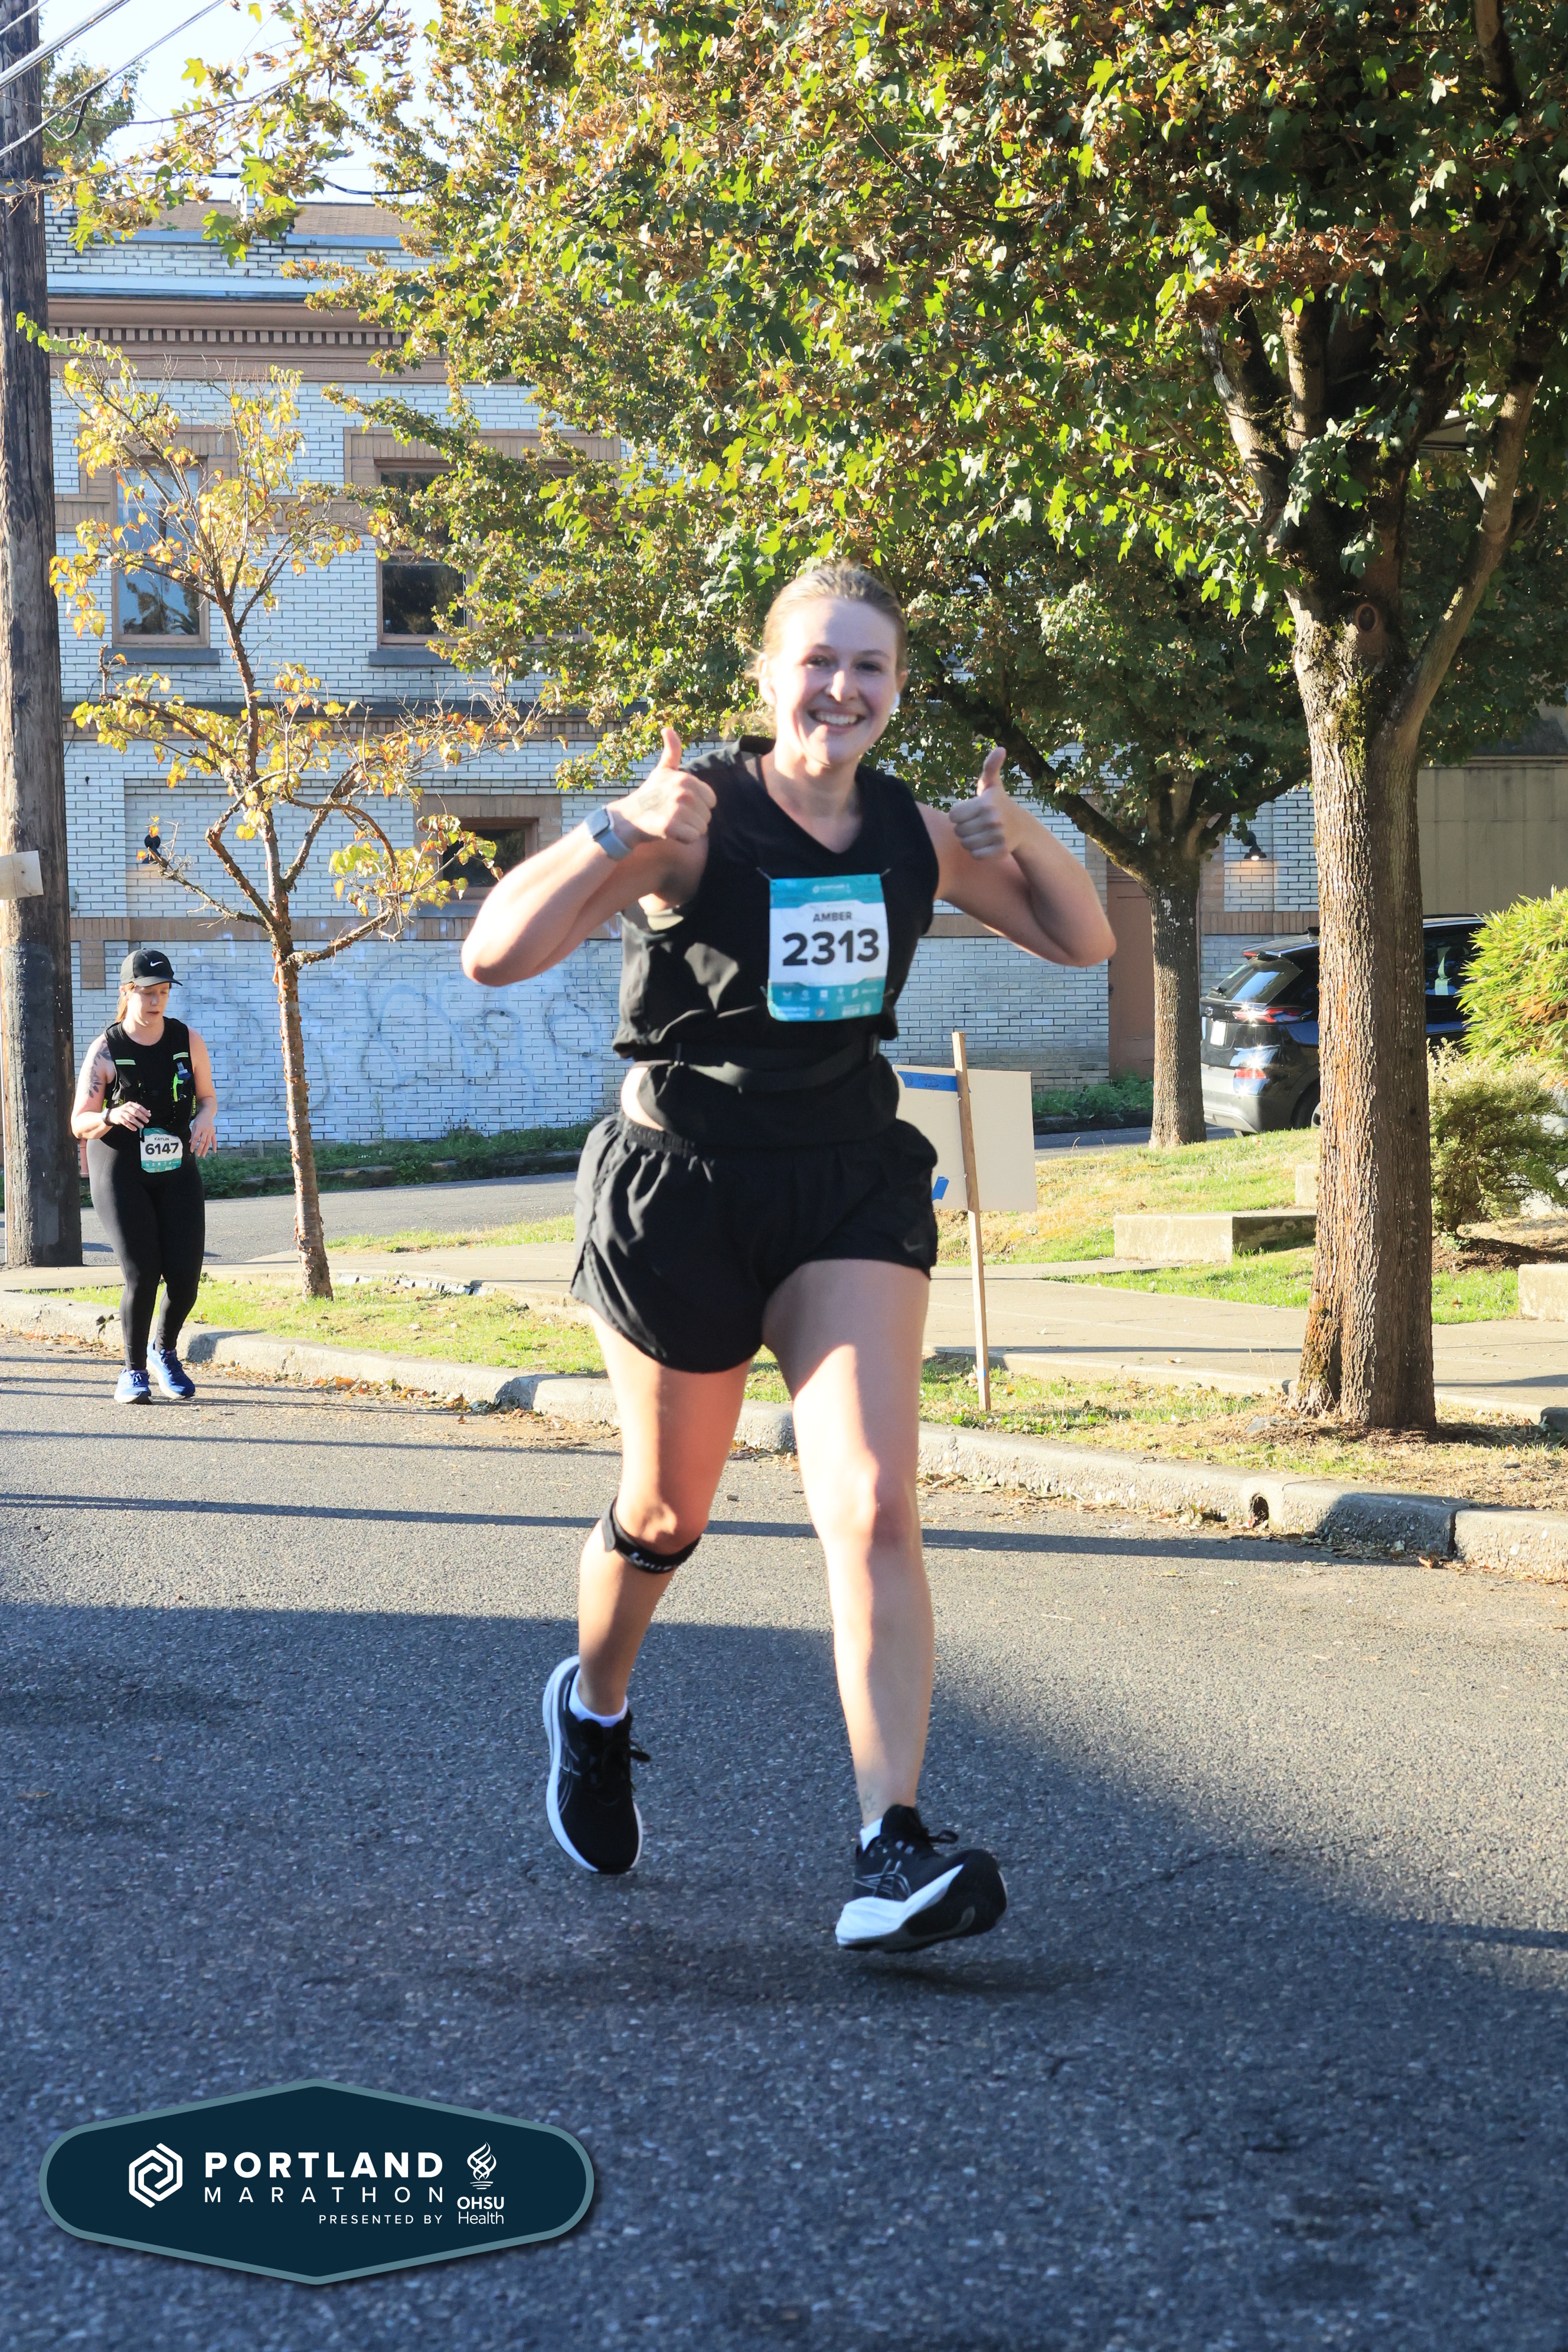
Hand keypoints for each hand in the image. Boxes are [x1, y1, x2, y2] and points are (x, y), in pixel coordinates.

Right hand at [109, 1102, 150, 1130]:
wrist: (112, 1114)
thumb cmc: (124, 1111)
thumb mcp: (131, 1108)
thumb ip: (139, 1110)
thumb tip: (149, 1112)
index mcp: (130, 1104)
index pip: (139, 1107)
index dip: (144, 1111)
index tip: (149, 1115)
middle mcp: (126, 1107)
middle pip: (135, 1112)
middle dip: (142, 1117)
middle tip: (147, 1121)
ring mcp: (122, 1113)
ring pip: (130, 1118)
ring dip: (137, 1122)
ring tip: (142, 1126)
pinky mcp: (119, 1118)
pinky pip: (126, 1123)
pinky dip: (131, 1126)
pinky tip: (135, 1129)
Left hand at [190, 1111, 217, 1157]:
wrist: (207, 1113)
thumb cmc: (199, 1119)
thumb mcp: (194, 1125)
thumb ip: (193, 1134)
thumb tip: (190, 1142)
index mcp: (199, 1128)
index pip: (196, 1138)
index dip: (193, 1145)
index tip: (191, 1150)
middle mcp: (206, 1130)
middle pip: (203, 1141)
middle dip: (200, 1149)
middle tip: (197, 1155)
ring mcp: (210, 1132)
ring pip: (208, 1142)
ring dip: (206, 1149)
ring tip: (203, 1155)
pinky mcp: (213, 1133)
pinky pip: (214, 1140)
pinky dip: (215, 1146)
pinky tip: (214, 1152)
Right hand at [614, 725, 715, 845]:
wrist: (629, 817)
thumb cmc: (650, 794)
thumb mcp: (663, 770)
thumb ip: (672, 751)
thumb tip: (667, 729)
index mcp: (687, 779)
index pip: (711, 801)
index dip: (698, 806)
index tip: (681, 804)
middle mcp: (683, 792)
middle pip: (707, 816)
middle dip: (694, 819)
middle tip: (674, 815)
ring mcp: (676, 809)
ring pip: (701, 828)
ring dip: (688, 830)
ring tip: (672, 822)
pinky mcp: (670, 826)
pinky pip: (692, 837)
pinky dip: (683, 839)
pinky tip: (670, 832)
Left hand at [949, 746, 1027, 860]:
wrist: (1021, 827)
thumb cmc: (999, 803)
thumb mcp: (992, 784)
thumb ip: (991, 767)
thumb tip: (1000, 749)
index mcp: (986, 803)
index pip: (953, 815)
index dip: (959, 814)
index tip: (970, 811)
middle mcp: (993, 820)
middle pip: (958, 831)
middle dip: (964, 827)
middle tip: (977, 822)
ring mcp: (997, 837)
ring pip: (965, 844)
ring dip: (970, 840)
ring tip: (981, 832)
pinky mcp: (1000, 851)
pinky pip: (975, 855)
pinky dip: (978, 851)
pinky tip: (986, 842)